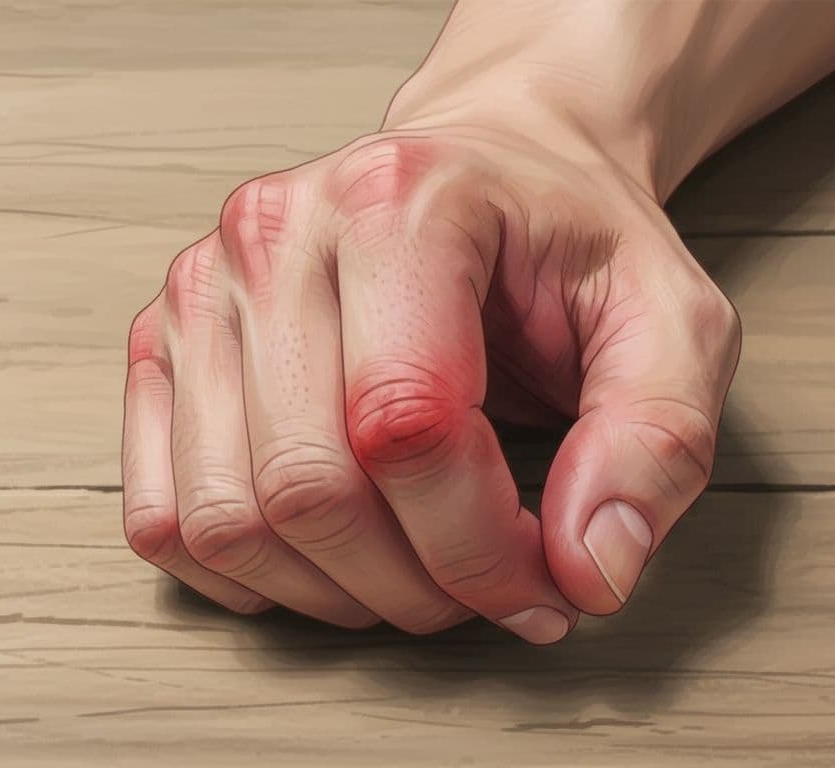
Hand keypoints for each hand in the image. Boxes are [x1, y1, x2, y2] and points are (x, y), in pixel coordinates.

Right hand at [120, 107, 740, 641]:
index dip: (480, 548)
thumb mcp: (672, 322)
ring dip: (335, 594)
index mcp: (401, 203)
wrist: (488, 174)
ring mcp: (203, 288)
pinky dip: (245, 575)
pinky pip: (162, 514)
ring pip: (228, 519)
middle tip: (488, 589)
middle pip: (308, 487)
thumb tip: (588, 571)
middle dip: (416, 585)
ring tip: (417, 573)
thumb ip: (654, 441)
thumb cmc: (566, 244)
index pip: (405, 426)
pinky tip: (327, 560)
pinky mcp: (163, 342)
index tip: (544, 584)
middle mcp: (277, 233)